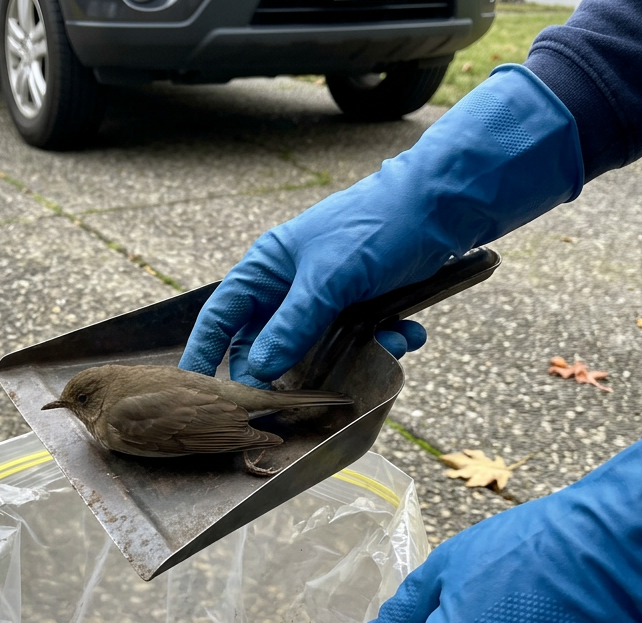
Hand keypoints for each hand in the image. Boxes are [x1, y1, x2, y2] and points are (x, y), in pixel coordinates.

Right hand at [179, 65, 581, 386]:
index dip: (205, 354)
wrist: (444, 202)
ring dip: (348, 358)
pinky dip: (384, 343)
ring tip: (382, 348)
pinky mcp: (362, 304)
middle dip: (290, 371)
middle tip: (298, 402)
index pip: (221, 317)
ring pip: (319, 349)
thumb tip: (257, 373)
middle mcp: (290, 285)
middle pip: (268, 344)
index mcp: (267, 268)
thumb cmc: (376, 226)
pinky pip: (359, 341)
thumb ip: (292, 328)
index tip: (196, 392)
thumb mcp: (329, 281)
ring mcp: (327, 296)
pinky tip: (409, 334)